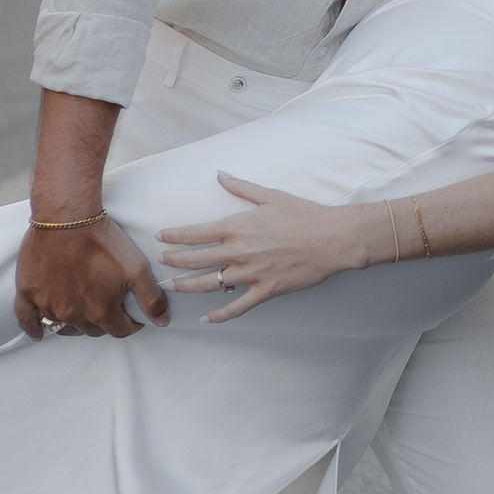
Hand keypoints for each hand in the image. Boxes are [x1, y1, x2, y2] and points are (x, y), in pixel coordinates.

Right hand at [14, 214, 168, 340]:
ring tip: (81, 316)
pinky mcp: (28, 292)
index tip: (132, 317)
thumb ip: (151, 298)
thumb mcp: (136, 268)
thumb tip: (163, 322)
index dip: (130, 324)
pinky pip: (26, 319)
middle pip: (92, 329)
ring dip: (74, 324)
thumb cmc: (102, 240)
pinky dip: (33, 329)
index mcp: (100, 311)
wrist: (67, 217)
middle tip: (108, 308)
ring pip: (63, 326)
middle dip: (104, 323)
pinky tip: (38, 335)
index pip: (119, 330)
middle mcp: (73, 314)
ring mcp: (48, 305)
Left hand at [158, 178, 364, 320]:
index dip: (174, 236)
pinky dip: (219, 315)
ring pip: (209, 284)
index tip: (161, 237)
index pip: (195, 233)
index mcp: (237, 227)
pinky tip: (206, 318)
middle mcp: (238, 252)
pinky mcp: (265, 291)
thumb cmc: (303, 214)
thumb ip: (240, 187)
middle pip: (195, 259)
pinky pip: (236, 307)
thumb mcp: (269, 196)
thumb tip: (220, 174)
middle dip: (174, 260)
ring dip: (188, 286)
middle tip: (162, 261)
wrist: (331, 238)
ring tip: (173, 286)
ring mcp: (250, 274)